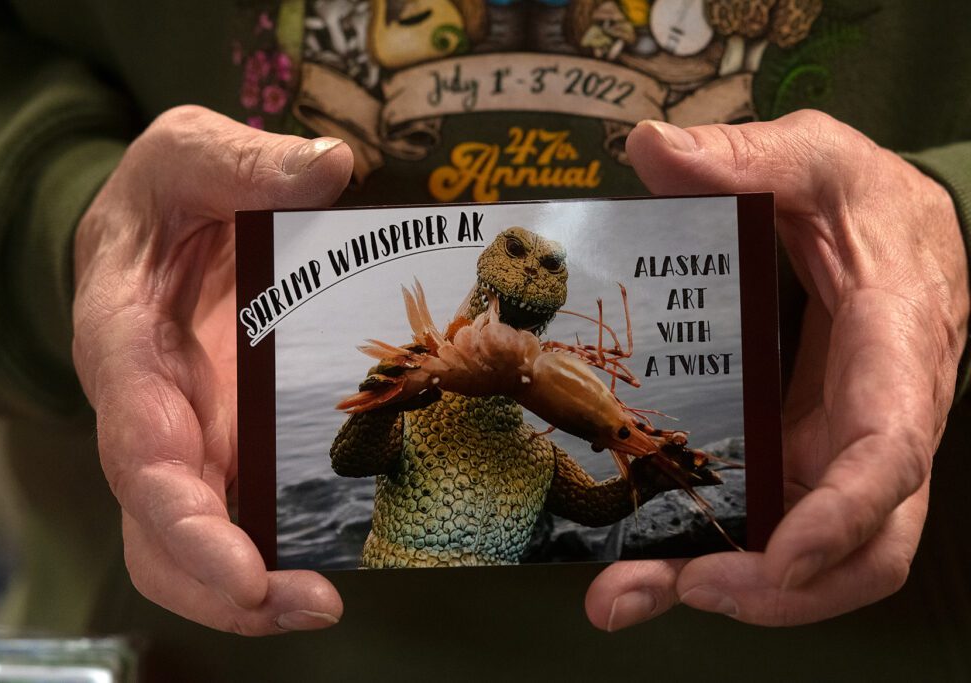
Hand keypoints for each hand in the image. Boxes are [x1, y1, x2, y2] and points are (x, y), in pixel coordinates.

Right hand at [72, 106, 352, 634]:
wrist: (162, 217)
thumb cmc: (166, 191)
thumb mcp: (193, 152)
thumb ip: (248, 161)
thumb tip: (333, 166)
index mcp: (124, 341)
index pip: (136, 444)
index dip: (181, 517)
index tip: (241, 569)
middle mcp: (148, 404)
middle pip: (156, 521)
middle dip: (220, 580)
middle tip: (311, 605)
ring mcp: (187, 429)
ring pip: (188, 535)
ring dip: (247, 585)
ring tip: (321, 602)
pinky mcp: (225, 436)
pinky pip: (235, 507)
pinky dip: (272, 542)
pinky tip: (330, 556)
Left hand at [586, 110, 968, 628]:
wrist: (903, 234)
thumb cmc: (870, 203)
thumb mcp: (815, 161)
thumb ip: (743, 156)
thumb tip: (653, 148)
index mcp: (894, 348)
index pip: (889, 451)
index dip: (844, 513)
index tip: (785, 555)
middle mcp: (878, 419)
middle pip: (859, 543)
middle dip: (773, 586)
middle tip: (670, 586)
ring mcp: (841, 447)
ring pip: (816, 554)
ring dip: (730, 584)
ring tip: (631, 590)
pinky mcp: (805, 454)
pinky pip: (777, 523)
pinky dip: (721, 549)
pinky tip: (651, 556)